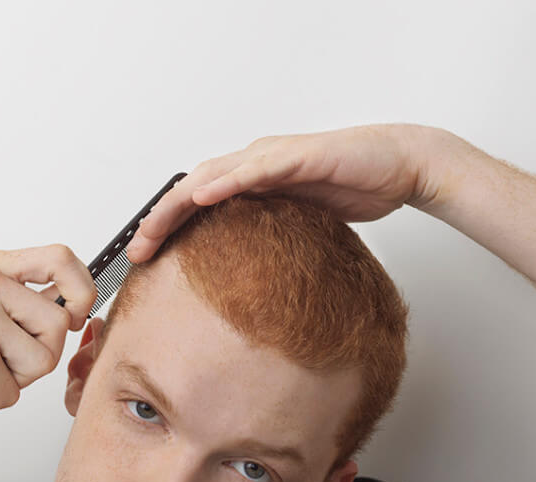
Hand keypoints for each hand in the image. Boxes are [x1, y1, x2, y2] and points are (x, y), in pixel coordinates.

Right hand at [0, 245, 96, 428]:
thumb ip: (27, 303)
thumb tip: (78, 304)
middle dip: (41, 354)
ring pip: (43, 358)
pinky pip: (14, 390)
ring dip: (17, 379)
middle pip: (59, 323)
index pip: (61, 258)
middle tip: (2, 359)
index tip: (74, 316)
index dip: (82, 289)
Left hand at [126, 123, 444, 262]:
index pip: (199, 202)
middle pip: (193, 189)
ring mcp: (274, 157)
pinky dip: (226, 182)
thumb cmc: (355, 187)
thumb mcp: (303, 222)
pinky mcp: (297, 157)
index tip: (147, 256)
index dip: (168, 227)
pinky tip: (203, 197)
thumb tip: (250, 271)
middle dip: (159, 219)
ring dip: (179, 203)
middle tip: (136, 251)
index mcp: (253, 179)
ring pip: (212, 177)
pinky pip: (254, 169)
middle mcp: (256, 163)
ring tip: (153, 228)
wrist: (398, 165)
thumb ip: (272, 236)